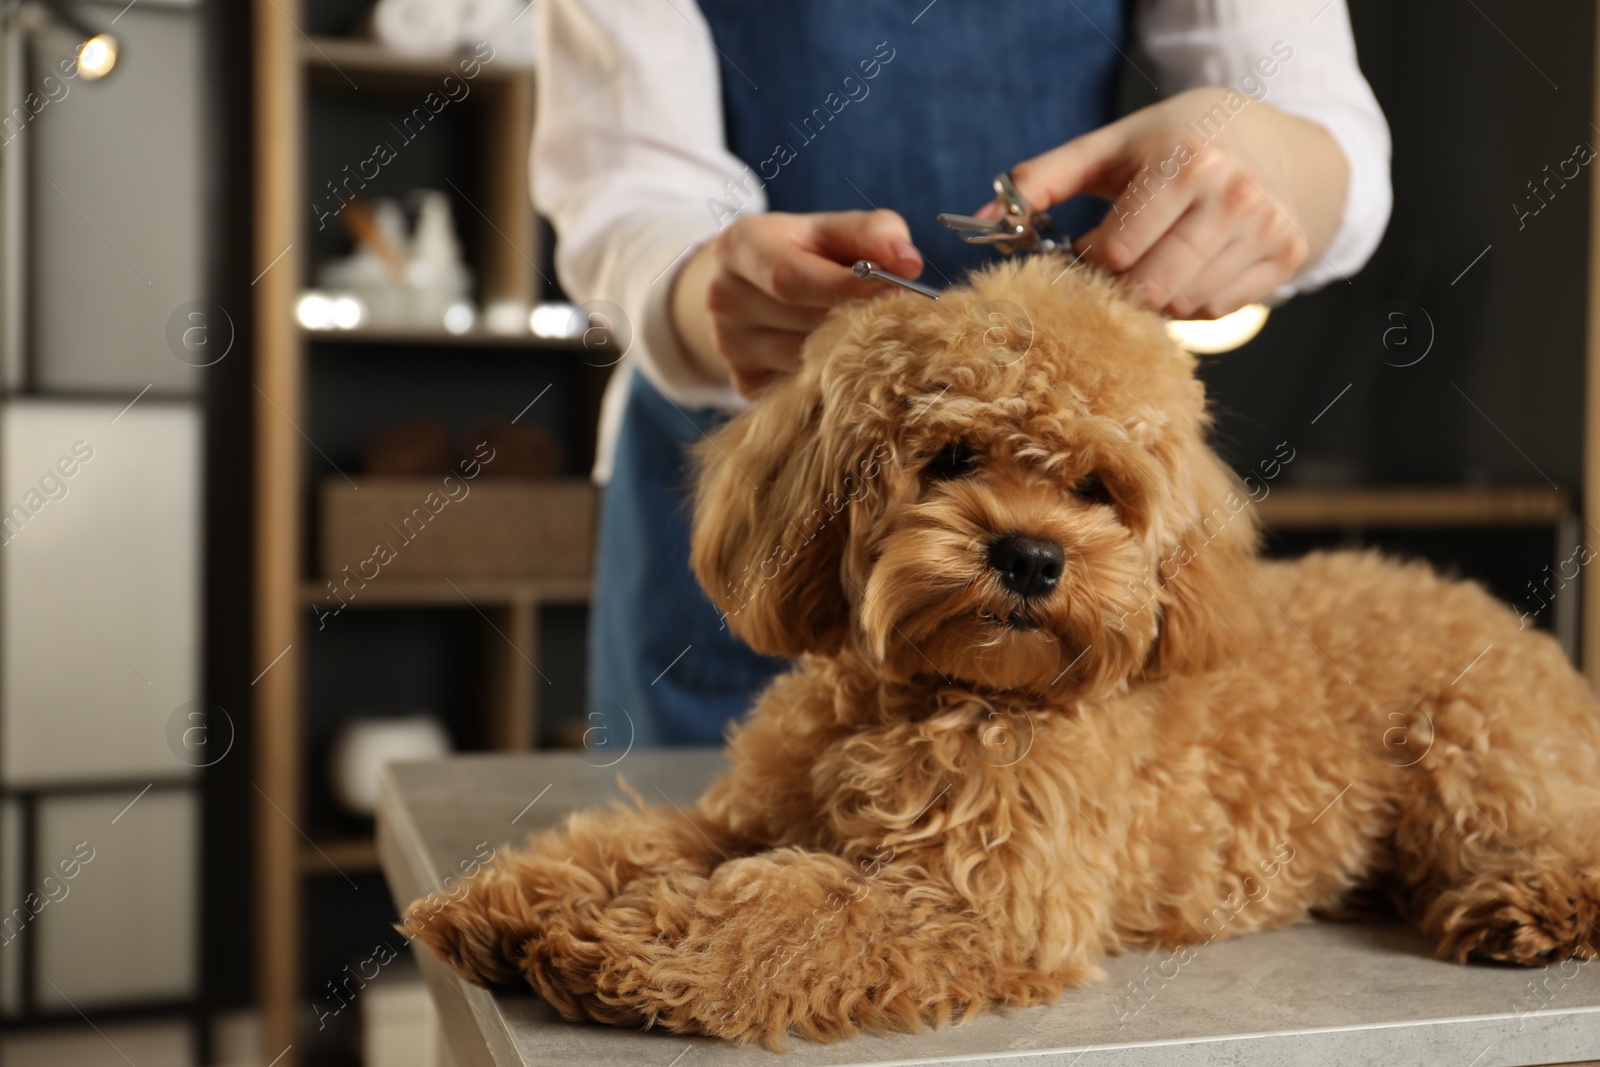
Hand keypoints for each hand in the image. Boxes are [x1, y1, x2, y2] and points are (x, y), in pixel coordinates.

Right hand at [672, 210, 923, 396]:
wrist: (751, 287)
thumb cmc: (805, 252)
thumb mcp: (833, 229)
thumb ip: (873, 234)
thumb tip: (909, 265)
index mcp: (739, 246)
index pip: (789, 277)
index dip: (846, 287)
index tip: (896, 290)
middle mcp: (723, 297)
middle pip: (803, 321)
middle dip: (856, 319)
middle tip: (897, 315)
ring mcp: (729, 345)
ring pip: (806, 360)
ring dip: (847, 349)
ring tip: (868, 330)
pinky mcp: (744, 382)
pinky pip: (803, 387)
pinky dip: (831, 375)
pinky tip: (841, 353)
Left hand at [984, 88, 1348, 319]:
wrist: (1267, 137)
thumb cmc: (1174, 142)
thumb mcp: (1107, 147)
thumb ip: (1040, 181)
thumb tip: (979, 221)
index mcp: (1187, 162)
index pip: (1116, 253)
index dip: (1088, 261)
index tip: (1086, 248)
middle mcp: (1235, 195)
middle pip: (1149, 290)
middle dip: (1118, 288)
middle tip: (1114, 266)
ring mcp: (1267, 228)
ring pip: (1182, 306)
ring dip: (1154, 296)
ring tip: (1153, 260)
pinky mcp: (1286, 255)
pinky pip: (1216, 311)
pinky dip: (1191, 300)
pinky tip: (1189, 266)